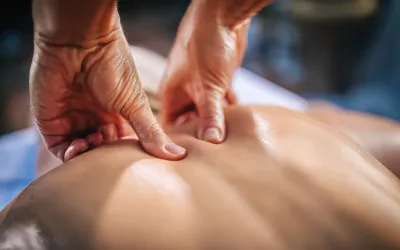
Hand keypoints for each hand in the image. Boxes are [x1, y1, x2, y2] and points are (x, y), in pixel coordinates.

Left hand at [30, 26, 185, 161]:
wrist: (81, 42)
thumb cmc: (113, 68)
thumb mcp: (137, 105)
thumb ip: (152, 133)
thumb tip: (180, 156)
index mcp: (115, 114)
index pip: (120, 143)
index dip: (125, 154)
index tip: (131, 157)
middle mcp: (93, 117)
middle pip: (100, 150)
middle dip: (105, 155)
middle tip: (110, 145)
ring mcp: (71, 119)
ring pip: (80, 152)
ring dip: (88, 155)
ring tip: (94, 142)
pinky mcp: (50, 121)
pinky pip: (59, 147)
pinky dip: (69, 154)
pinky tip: (80, 146)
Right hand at [160, 2, 248, 142]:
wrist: (222, 17)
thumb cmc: (205, 47)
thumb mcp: (208, 87)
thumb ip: (211, 116)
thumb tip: (212, 142)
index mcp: (171, 94)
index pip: (170, 128)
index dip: (179, 144)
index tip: (190, 161)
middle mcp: (183, 92)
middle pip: (191, 122)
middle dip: (202, 134)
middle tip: (214, 156)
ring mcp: (200, 86)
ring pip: (208, 112)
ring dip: (218, 121)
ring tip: (228, 140)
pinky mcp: (216, 80)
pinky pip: (220, 101)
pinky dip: (228, 108)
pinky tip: (237, 115)